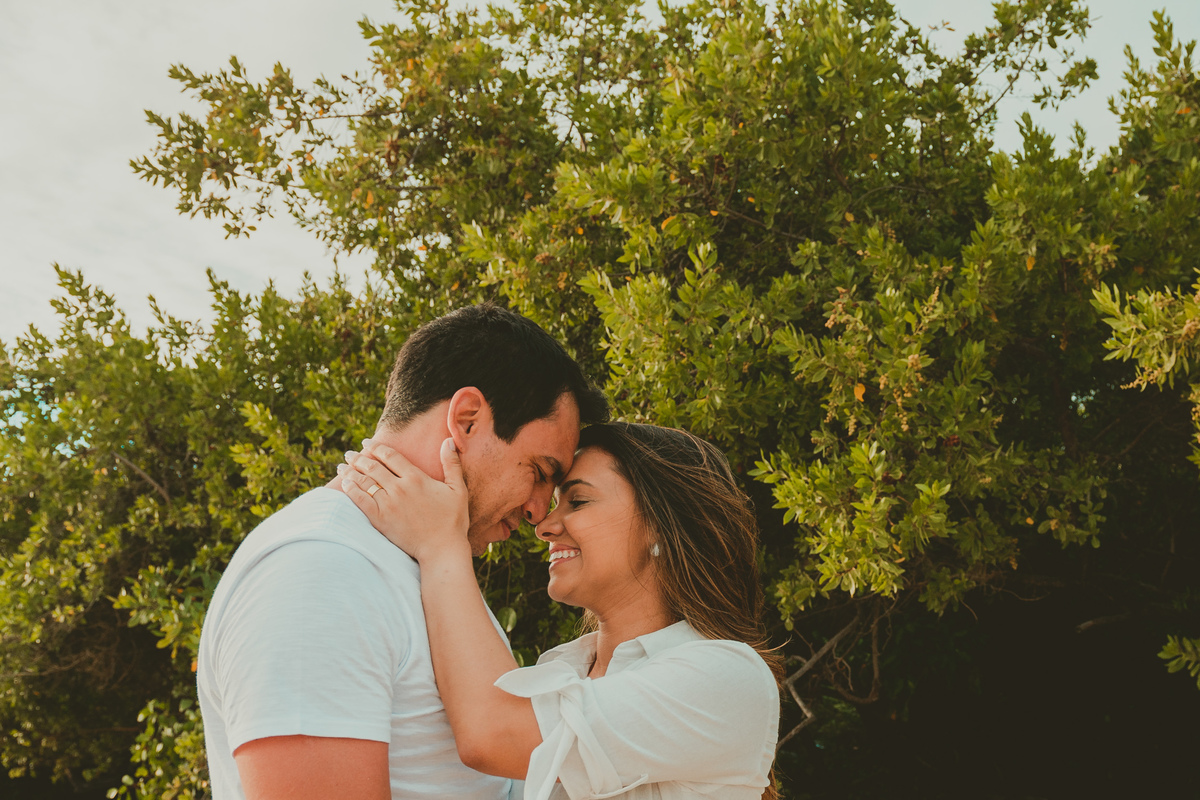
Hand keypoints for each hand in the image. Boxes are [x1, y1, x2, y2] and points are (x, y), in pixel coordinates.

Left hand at [340, 438, 469, 562]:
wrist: (442, 548)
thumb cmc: (453, 520)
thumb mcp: (458, 489)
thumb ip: (451, 464)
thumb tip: (447, 440)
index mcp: (416, 478)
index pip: (390, 456)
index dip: (376, 447)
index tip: (367, 443)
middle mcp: (399, 488)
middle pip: (373, 466)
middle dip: (358, 457)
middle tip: (349, 453)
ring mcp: (388, 504)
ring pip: (364, 482)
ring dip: (350, 471)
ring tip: (341, 466)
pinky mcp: (381, 520)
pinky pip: (360, 501)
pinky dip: (351, 490)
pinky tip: (344, 484)